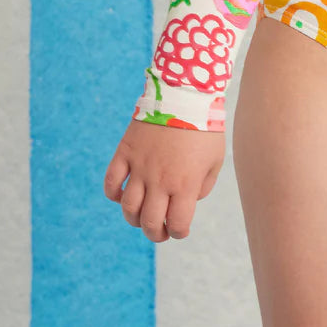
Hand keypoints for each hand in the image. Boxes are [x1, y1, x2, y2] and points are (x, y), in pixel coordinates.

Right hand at [103, 119, 226, 242]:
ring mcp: (140, 167)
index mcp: (185, 184)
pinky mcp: (126, 152)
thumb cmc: (205, 126)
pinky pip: (111, 182)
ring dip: (134, 219)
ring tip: (142, 216)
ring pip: (128, 208)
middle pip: (150, 222)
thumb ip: (204, 186)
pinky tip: (123, 195)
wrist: (185, 93)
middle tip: (161, 231)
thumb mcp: (215, 159)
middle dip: (156, 233)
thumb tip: (189, 201)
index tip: (180, 229)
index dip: (179, 232)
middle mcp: (160, 180)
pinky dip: (113, 194)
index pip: (177, 224)